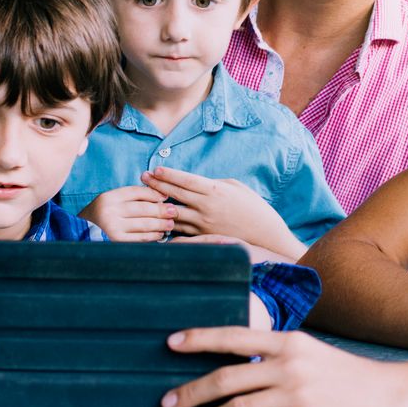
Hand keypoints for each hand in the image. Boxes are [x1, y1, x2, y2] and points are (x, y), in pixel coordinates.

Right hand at [79, 183, 175, 241]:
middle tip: (174, 211)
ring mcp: (112, 227)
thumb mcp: (109, 203)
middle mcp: (109, 211)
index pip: (136, 192)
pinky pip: (140, 238)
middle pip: (143, 208)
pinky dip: (153, 236)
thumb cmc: (98, 218)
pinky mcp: (116, 242)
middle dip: (161, 210)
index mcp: (108, 197)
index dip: (154, 193)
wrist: (77, 237)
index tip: (166, 196)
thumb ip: (129, 198)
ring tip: (170, 224)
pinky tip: (159, 235)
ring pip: (144, 224)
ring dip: (160, 224)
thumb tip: (159, 195)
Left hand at [144, 168, 305, 259]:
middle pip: (175, 194)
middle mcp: (206, 207)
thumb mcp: (237, 187)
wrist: (265, 235)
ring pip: (174, 213)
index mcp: (214, 190)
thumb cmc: (253, 208)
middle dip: (157, 185)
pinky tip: (158, 220)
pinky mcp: (203, 237)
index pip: (185, 180)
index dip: (169, 174)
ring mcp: (203, 224)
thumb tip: (198, 183)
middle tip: (143, 177)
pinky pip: (181, 230)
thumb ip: (215, 184)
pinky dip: (169, 224)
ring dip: (159, 205)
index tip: (155, 169)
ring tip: (146, 199)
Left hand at [162, 328, 407, 406]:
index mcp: (290, 341)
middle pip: (227, 377)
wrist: (392, 397)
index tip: (170, 343)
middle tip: (167, 402)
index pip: (235, 336)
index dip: (200, 339)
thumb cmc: (349, 378)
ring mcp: (297, 395)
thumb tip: (238, 368)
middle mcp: (290, 364)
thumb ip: (278, 357)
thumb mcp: (313, 353)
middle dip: (191, 391)